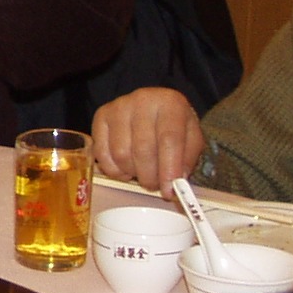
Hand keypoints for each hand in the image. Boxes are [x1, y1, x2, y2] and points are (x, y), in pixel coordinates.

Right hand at [90, 86, 206, 191]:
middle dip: (149, 176)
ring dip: (132, 173)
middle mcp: (143, 101)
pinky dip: (114, 169)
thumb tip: (175, 184)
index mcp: (171, 104)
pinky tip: (126, 167)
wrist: (153, 105)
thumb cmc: (172, 125)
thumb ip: (187, 160)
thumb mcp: (191, 138)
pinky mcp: (101, 116)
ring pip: (121, 154)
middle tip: (155, 185)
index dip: (169, 169)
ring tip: (141, 171)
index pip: (170, 140)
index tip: (168, 191)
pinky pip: (102, 154)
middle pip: (142, 149)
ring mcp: (119, 107)